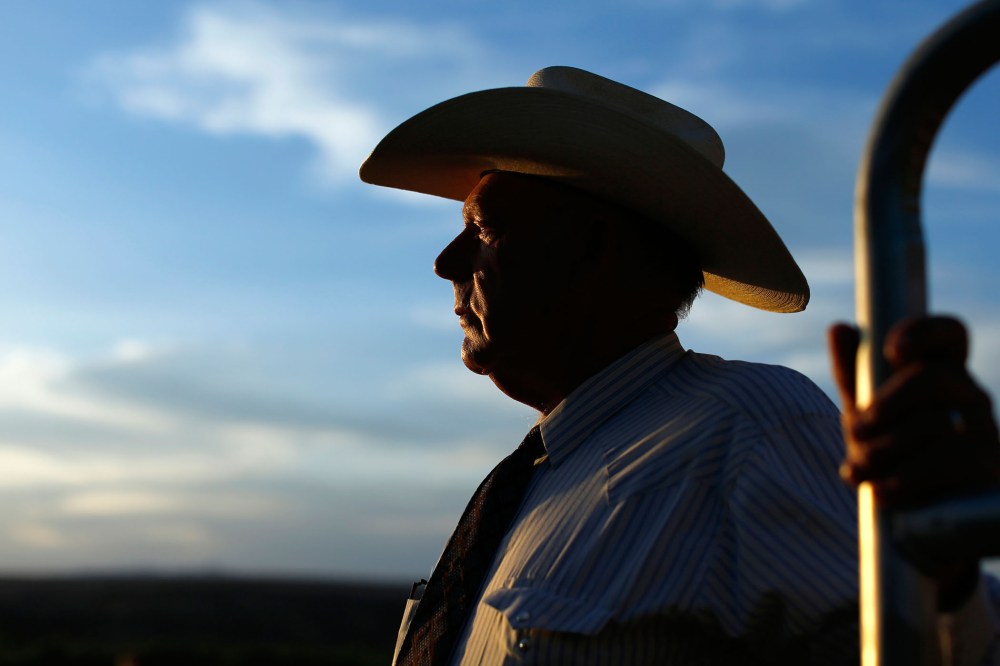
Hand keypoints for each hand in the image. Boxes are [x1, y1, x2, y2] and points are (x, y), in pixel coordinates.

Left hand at [829, 316, 999, 505]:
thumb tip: (839, 327)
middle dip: (886, 404)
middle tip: (857, 430)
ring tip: (859, 471)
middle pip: (933, 377)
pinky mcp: (988, 472)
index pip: (950, 334)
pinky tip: (881, 492)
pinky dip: (904, 479)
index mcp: (942, 373)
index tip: (891, 351)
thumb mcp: (868, 412)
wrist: (922, 521)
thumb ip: (853, 374)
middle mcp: (969, 397)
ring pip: (935, 425)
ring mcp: (984, 433)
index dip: (924, 332)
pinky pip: (948, 465)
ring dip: (885, 450)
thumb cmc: (894, 453)